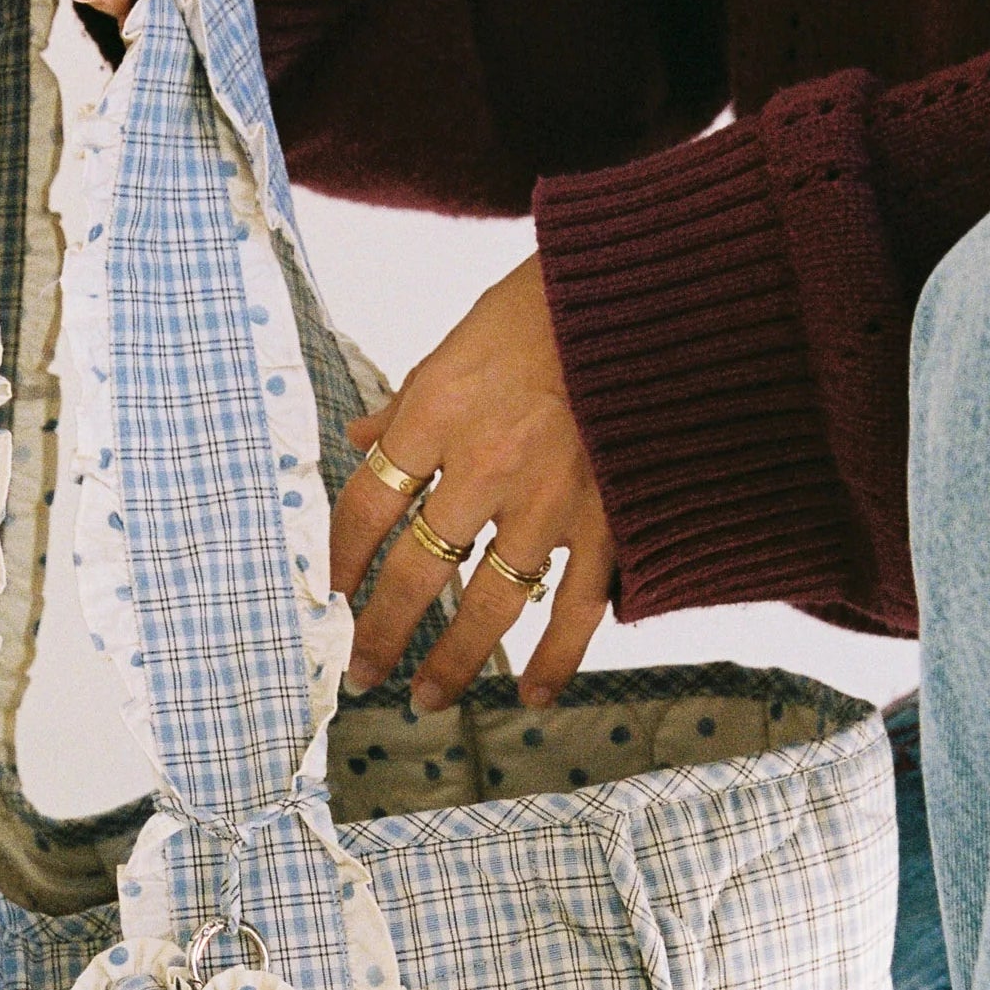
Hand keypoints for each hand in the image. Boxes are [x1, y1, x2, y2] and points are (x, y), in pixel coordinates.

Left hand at [333, 254, 613, 713]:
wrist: (654, 291)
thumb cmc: (550, 305)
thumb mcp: (460, 340)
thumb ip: (408, 402)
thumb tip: (360, 439)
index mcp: (437, 413)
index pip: (367, 505)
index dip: (343, 557)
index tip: (336, 591)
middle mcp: (485, 465)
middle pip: (414, 571)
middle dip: (381, 633)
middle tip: (363, 674)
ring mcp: (551, 501)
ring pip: (487, 606)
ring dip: (452, 661)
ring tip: (428, 698)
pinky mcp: (610, 520)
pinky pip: (576, 608)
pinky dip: (556, 659)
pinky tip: (535, 698)